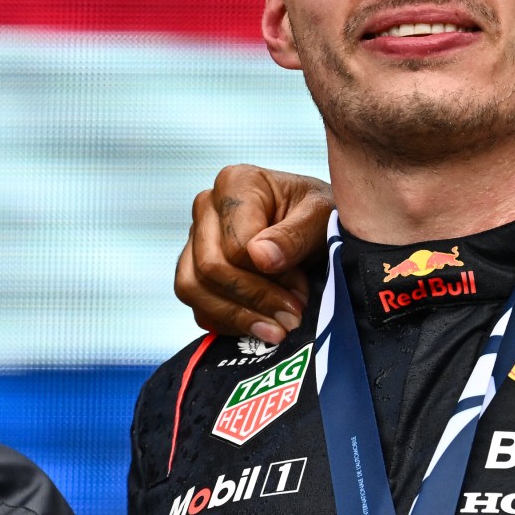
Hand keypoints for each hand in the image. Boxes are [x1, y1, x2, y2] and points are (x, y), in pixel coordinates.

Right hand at [175, 164, 333, 341]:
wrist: (319, 224)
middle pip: (211, 268)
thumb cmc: (321, 214)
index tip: (301, 292)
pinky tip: (260, 327)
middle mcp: (207, 207)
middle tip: (292, 319)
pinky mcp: (195, 269)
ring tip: (278, 331)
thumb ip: (295, 235)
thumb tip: (260, 258)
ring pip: (193, 288)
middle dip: (254, 300)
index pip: (236, 245)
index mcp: (236, 183)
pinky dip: (227, 322)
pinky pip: (197, 304)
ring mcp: (195, 239)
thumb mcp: (322, 217)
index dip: (268, 277)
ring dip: (238, 317)